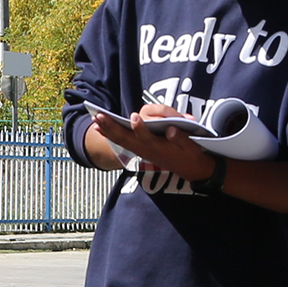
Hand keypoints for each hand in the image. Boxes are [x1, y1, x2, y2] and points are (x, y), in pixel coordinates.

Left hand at [91, 106, 212, 182]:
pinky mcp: (140, 150)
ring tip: (95, 120)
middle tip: (99, 117)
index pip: (148, 138)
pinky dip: (111, 136)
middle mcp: (147, 150)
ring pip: (122, 141)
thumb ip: (181, 139)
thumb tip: (171, 130)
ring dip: (108, 131)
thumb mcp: (192, 147)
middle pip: (127, 139)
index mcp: (160, 148)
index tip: (135, 117)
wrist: (191, 169)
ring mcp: (142, 151)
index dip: (141, 128)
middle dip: (112, 128)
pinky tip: (101, 129)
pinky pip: (123, 142)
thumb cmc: (191, 154)